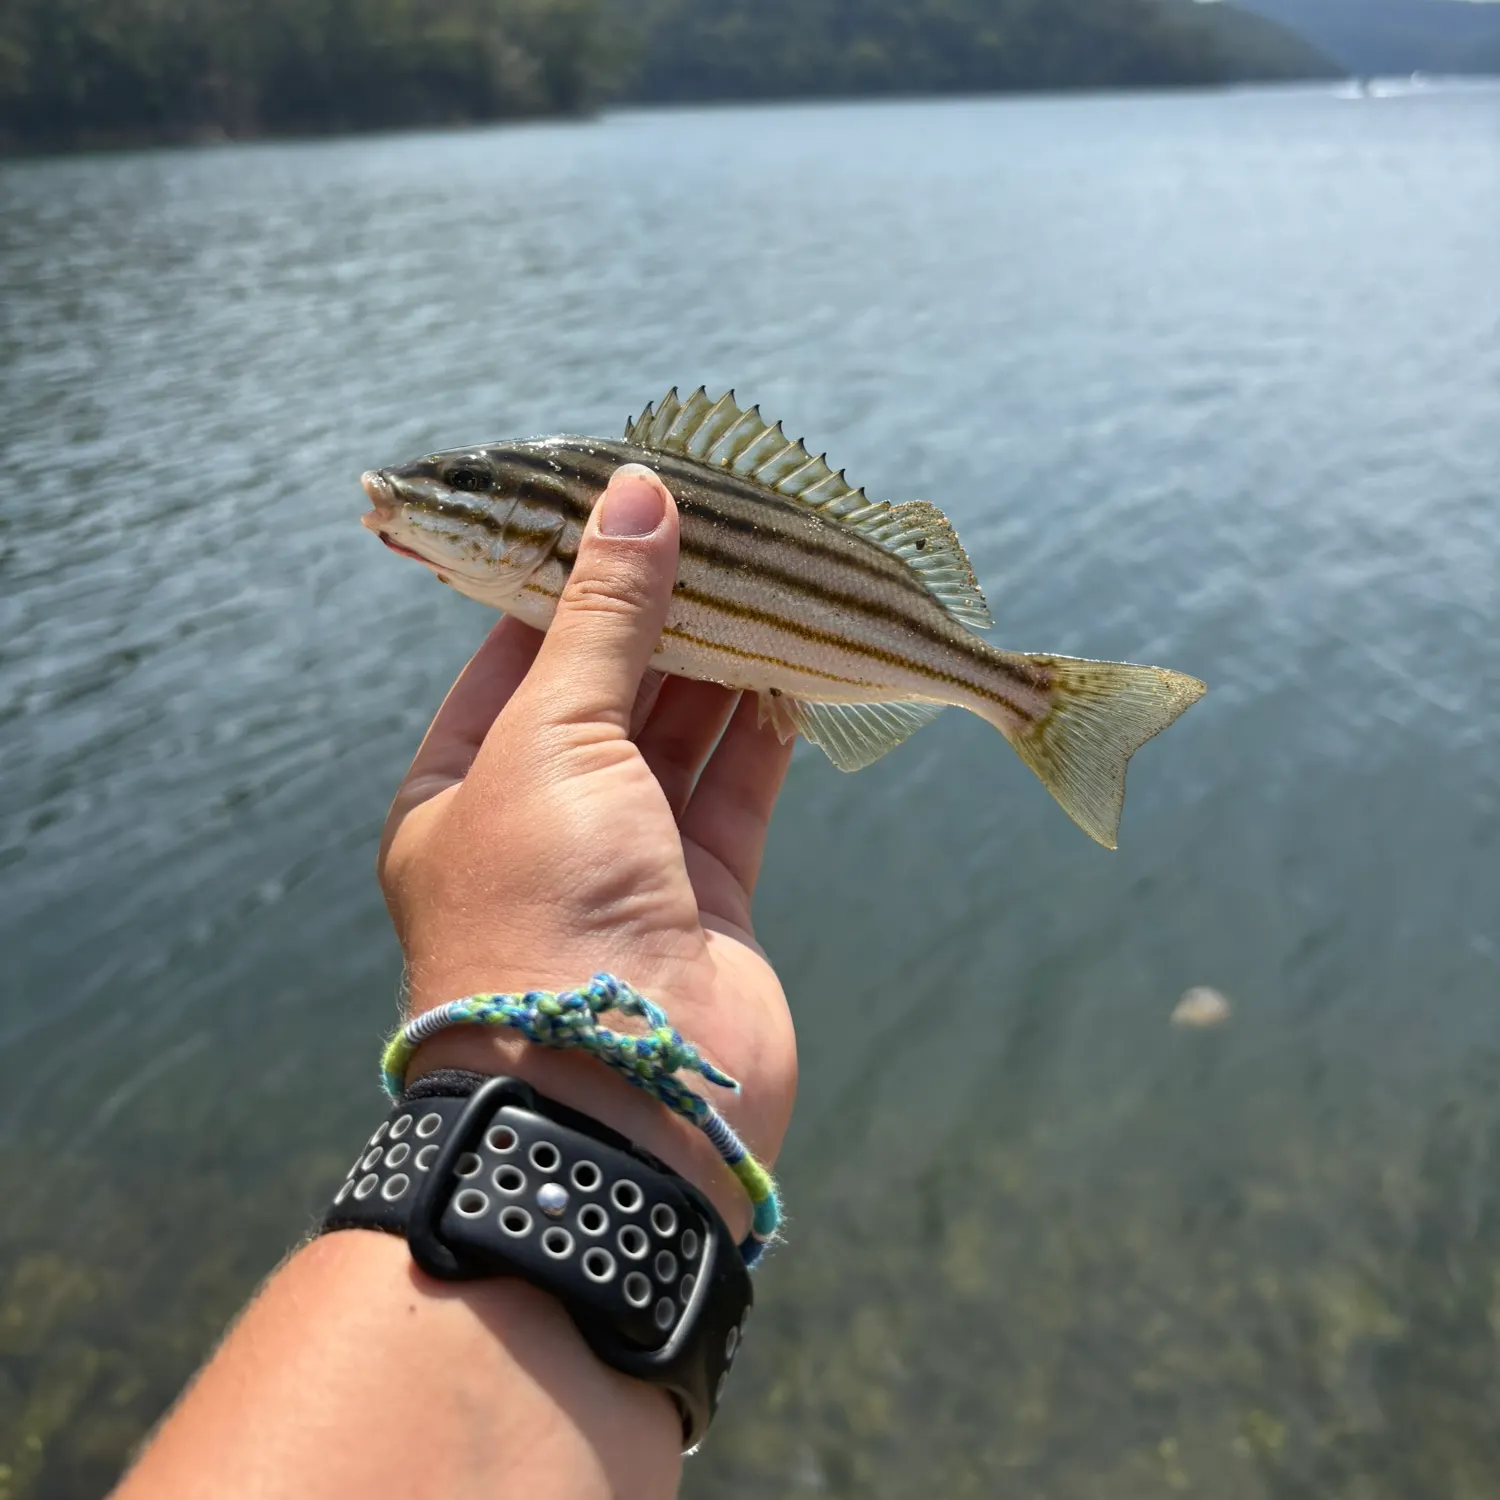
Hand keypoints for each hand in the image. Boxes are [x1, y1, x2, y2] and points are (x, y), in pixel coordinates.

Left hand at [377, 464, 797, 1235]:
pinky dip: (763, 737)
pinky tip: (792, 672)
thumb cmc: (543, 904)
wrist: (617, 1100)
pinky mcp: (703, 900)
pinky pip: (735, 796)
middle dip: (662, 619)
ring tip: (769, 585)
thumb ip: (606, 620)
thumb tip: (637, 493)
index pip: (517, 655)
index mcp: (463, 789)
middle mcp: (541, 824)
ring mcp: (625, 865)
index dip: (575, 580)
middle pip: (608, 693)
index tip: (634, 510)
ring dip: (721, 670)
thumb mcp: (555, 739)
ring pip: (680, 741)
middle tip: (722, 536)